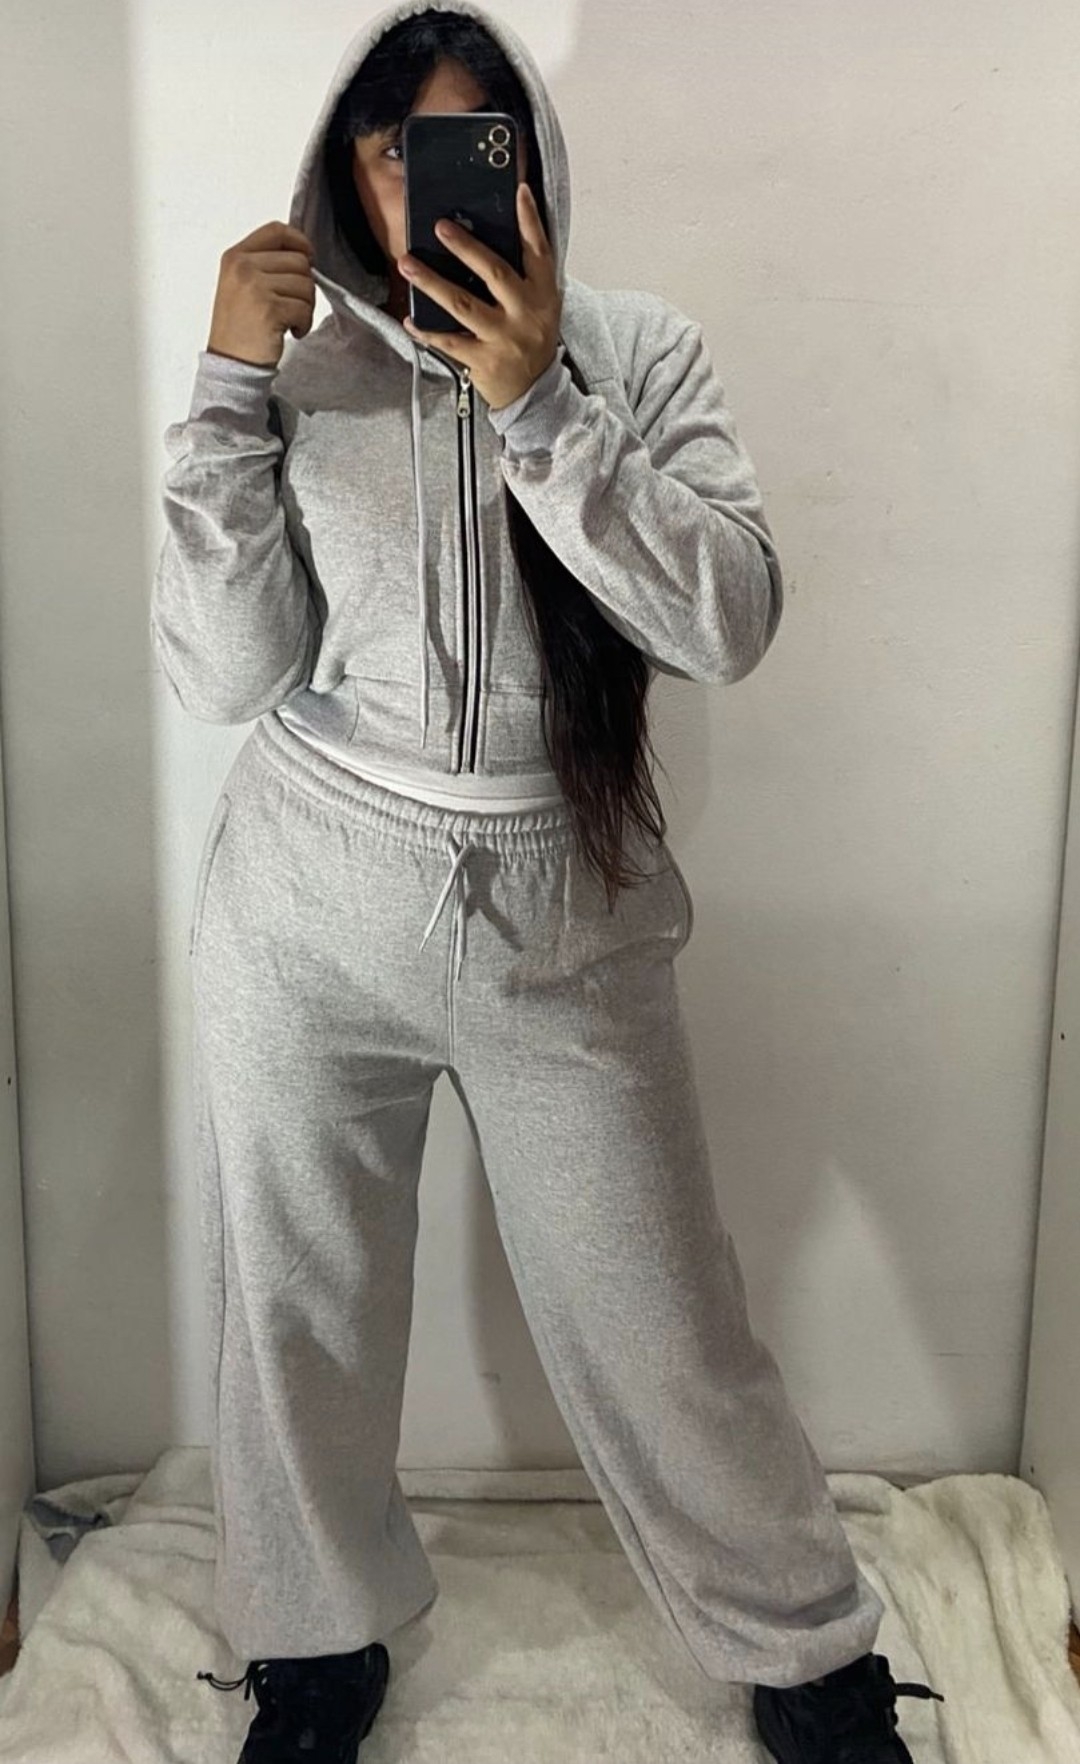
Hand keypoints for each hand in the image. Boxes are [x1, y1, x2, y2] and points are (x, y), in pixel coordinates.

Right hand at [206, 221, 315, 368]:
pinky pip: (304, 308)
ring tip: (289, 320)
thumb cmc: (239, 327)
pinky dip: (304, 323)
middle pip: (298, 260)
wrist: (230, 363)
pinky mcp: (269, 309)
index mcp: (235, 256)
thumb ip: (264, 263)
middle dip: (304, 286)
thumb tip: (304, 253)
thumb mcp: (240, 284)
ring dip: (305, 306)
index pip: (276, 230)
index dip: (299, 241)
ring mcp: (255, 287)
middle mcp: (243, 267)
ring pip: (306, 284)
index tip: (308, 258)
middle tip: (293, 306)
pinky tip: (291, 332)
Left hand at [399, 182, 561, 410]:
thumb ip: (525, 277)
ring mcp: (503, 338)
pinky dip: (427, 330)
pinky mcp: (483, 361)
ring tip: (407, 264)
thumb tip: (493, 237)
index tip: (518, 191)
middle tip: (440, 226)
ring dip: (432, 283)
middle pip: (495, 273)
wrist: (535, 393)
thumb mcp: (542, 306)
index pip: (539, 251)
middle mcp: (525, 314)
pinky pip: (449, 341)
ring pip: (464, 305)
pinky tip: (409, 318)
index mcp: (542, 295)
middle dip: (466, 248)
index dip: (530, 221)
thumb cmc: (533, 342)